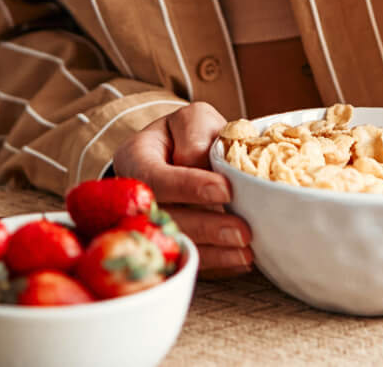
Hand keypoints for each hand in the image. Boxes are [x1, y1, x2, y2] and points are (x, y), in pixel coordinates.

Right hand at [109, 101, 251, 275]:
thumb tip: (202, 165)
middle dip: (206, 227)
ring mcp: (149, 226)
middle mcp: (137, 197)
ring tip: (246, 251)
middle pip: (166, 218)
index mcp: (135, 159)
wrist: (183, 158)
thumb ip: (197, 133)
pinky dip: (216, 263)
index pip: (155, 177)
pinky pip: (189, 259)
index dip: (188, 186)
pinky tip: (239, 260)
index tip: (224, 190)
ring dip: (214, 252)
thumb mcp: (193, 119)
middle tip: (241, 232)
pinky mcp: (168, 246)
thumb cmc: (189, 136)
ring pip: (178, 244)